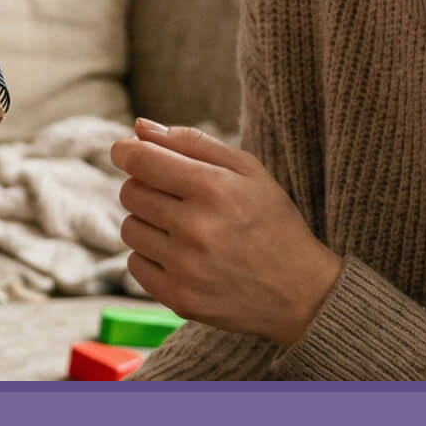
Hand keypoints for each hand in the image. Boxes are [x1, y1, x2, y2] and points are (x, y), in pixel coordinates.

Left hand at [109, 118, 342, 346]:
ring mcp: (185, 267)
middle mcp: (196, 228)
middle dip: (145, 187)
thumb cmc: (272, 221)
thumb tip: (138, 128)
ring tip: (182, 230)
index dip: (125, 151)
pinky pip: (134, 264)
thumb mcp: (248, 170)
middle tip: (174, 197)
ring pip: (129, 228)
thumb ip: (191, 143)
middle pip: (130, 193)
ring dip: (148, 223)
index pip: (141, 160)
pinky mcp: (177, 297)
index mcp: (214, 189)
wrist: (300, 291)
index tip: (125, 151)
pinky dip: (150, 257)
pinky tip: (181, 257)